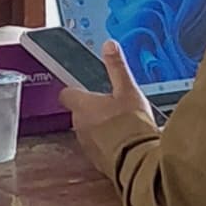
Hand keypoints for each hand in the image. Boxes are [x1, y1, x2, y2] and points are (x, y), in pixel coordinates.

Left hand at [66, 42, 159, 162]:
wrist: (138, 161)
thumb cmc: (132, 124)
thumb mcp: (128, 90)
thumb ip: (117, 67)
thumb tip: (109, 45)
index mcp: (83, 105)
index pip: (67, 93)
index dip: (74, 90)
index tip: (84, 89)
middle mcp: (79, 125)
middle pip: (79, 112)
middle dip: (92, 110)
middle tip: (113, 107)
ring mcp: (86, 144)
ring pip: (88, 130)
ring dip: (99, 128)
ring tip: (121, 125)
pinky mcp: (96, 161)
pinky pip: (98, 148)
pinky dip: (107, 144)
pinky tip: (124, 142)